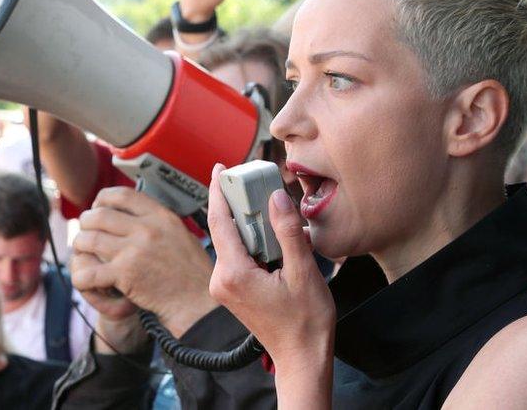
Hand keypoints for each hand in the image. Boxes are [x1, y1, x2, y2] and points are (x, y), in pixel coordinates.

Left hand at [71, 187, 216, 336]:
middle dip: (86, 222)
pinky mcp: (124, 275)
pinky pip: (89, 272)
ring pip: (89, 239)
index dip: (103, 199)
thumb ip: (160, 222)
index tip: (98, 206)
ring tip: (81, 251)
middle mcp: (147, 229)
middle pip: (100, 215)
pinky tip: (84, 279)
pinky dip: (81, 277)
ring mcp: (134, 251)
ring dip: (79, 245)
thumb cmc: (192, 272)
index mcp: (161, 217)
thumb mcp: (182, 234)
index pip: (123, 195)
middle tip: (85, 230)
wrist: (196, 301)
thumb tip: (139, 211)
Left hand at [206, 164, 334, 369]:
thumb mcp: (303, 272)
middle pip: (224, 229)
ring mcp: (225, 287)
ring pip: (232, 242)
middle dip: (238, 204)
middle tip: (254, 181)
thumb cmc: (306, 323)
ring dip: (248, 224)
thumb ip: (287, 231)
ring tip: (268, 209)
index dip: (219, 191)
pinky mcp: (233, 291)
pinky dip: (251, 241)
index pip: (220, 221)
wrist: (301, 358)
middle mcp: (222, 280)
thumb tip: (276, 198)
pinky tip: (270, 236)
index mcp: (234, 273)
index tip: (220, 168)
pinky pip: (237, 255)